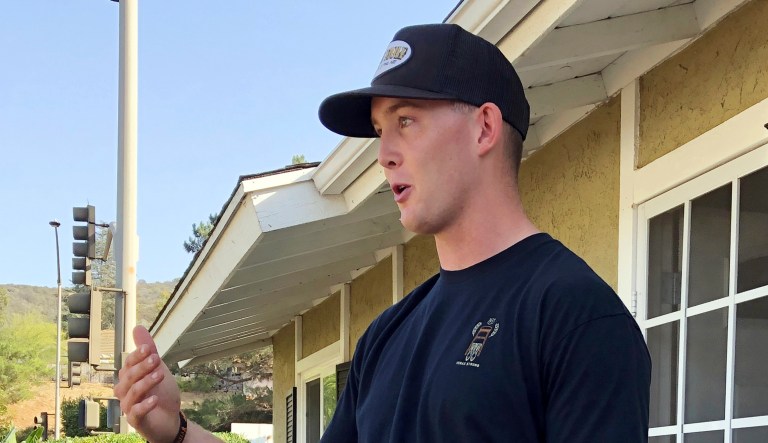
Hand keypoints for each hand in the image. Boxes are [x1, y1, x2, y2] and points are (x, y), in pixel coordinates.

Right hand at [114, 325, 180, 442]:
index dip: (137, 355)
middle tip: (156, 359)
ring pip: (132, 393)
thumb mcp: (158, 369)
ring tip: (160, 375)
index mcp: (129, 377)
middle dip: (142, 367)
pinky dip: (144, 405)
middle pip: (129, 376)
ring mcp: (129, 406)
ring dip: (146, 382)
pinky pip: (135, 413)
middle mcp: (125, 391)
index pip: (128, 364)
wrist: (170, 419)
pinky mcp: (136, 421)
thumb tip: (138, 327)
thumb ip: (148, 350)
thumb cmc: (161, 394)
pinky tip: (154, 399)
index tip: (149, 348)